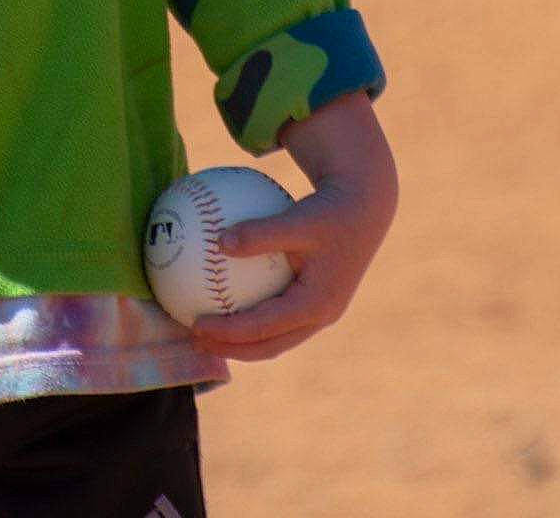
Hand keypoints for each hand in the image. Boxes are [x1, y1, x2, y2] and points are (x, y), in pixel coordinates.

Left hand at [191, 93, 397, 362]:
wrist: (365, 208)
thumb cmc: (331, 211)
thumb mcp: (299, 219)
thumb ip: (261, 233)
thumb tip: (219, 242)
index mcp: (317, 305)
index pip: (264, 329)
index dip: (229, 333)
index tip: (196, 326)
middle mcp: (319, 317)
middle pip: (269, 346)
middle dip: (231, 349)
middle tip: (194, 340)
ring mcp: (319, 313)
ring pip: (275, 337)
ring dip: (241, 339)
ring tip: (205, 330)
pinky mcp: (316, 301)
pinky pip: (278, 315)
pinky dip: (253, 316)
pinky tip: (226, 297)